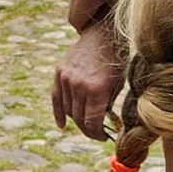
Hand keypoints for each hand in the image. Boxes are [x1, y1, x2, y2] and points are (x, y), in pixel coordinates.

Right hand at [51, 18, 122, 141]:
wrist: (103, 34)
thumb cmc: (115, 61)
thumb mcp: (117, 85)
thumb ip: (106, 105)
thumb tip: (100, 123)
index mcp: (97, 90)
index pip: (91, 123)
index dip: (96, 134)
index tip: (103, 137)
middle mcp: (79, 85)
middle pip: (78, 119)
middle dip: (87, 129)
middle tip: (95, 132)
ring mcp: (67, 78)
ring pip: (67, 110)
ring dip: (76, 120)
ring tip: (85, 122)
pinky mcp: (59, 72)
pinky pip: (56, 98)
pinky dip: (58, 113)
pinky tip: (62, 124)